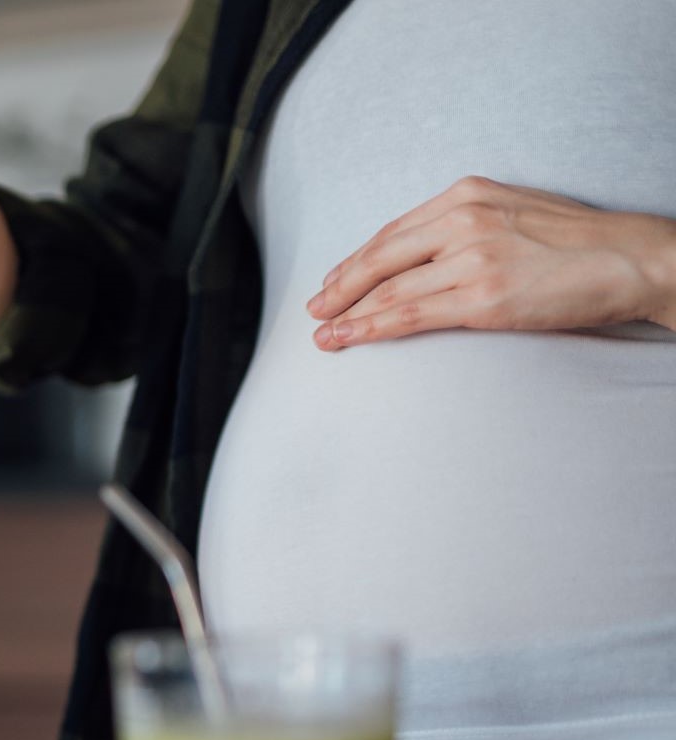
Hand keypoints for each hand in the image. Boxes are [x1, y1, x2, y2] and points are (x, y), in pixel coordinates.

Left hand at [307, 176, 675, 350]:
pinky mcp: (483, 297)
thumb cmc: (577, 242)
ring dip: (347, 313)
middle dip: (340, 286)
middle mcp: (463, 220)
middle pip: (380, 256)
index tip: (335, 280)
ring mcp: (472, 258)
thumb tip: (423, 252)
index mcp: (466, 194)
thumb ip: (467, 224)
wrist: (633, 259)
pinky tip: (349, 338)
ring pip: (388, 289)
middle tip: (314, 310)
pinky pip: (410, 315)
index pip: (394, 230)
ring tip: (323, 334)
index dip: (358, 259)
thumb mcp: (513, 211)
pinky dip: (370, 328)